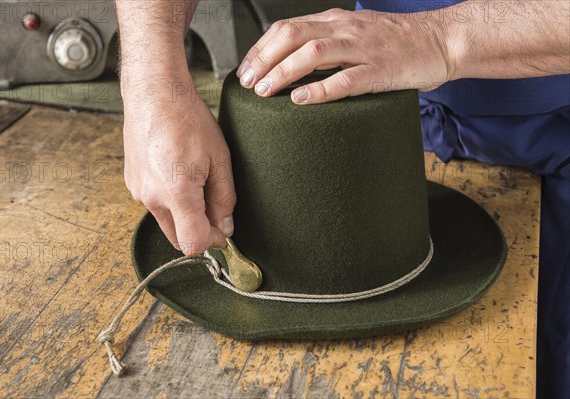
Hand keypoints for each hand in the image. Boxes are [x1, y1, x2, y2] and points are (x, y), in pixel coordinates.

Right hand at [123, 92, 235, 255]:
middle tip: (214, 208)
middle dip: (198, 231)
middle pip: (178, 239)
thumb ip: (224, 199)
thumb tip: (225, 228)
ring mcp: (137, 191)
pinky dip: (169, 201)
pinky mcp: (131, 183)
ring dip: (184, 215)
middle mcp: (151, 198)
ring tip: (196, 182)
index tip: (223, 230)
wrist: (154, 94)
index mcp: (176, 193)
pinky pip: (154, 204)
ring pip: (166, 222)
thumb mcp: (219, 160)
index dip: (212, 242)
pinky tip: (179, 173)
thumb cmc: (188, 120)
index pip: (193, 244)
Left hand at [236, 8, 453, 103]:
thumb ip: (326, 43)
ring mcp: (362, 49)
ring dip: (282, 73)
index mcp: (334, 21)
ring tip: (264, 91)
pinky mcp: (380, 71)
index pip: (286, 28)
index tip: (245, 70)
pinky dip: (319, 90)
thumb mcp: (354, 33)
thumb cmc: (396, 42)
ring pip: (312, 55)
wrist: (440, 40)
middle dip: (263, 60)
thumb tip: (291, 63)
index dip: (260, 49)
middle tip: (247, 83)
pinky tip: (300, 100)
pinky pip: (344, 80)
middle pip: (291, 36)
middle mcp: (344, 30)